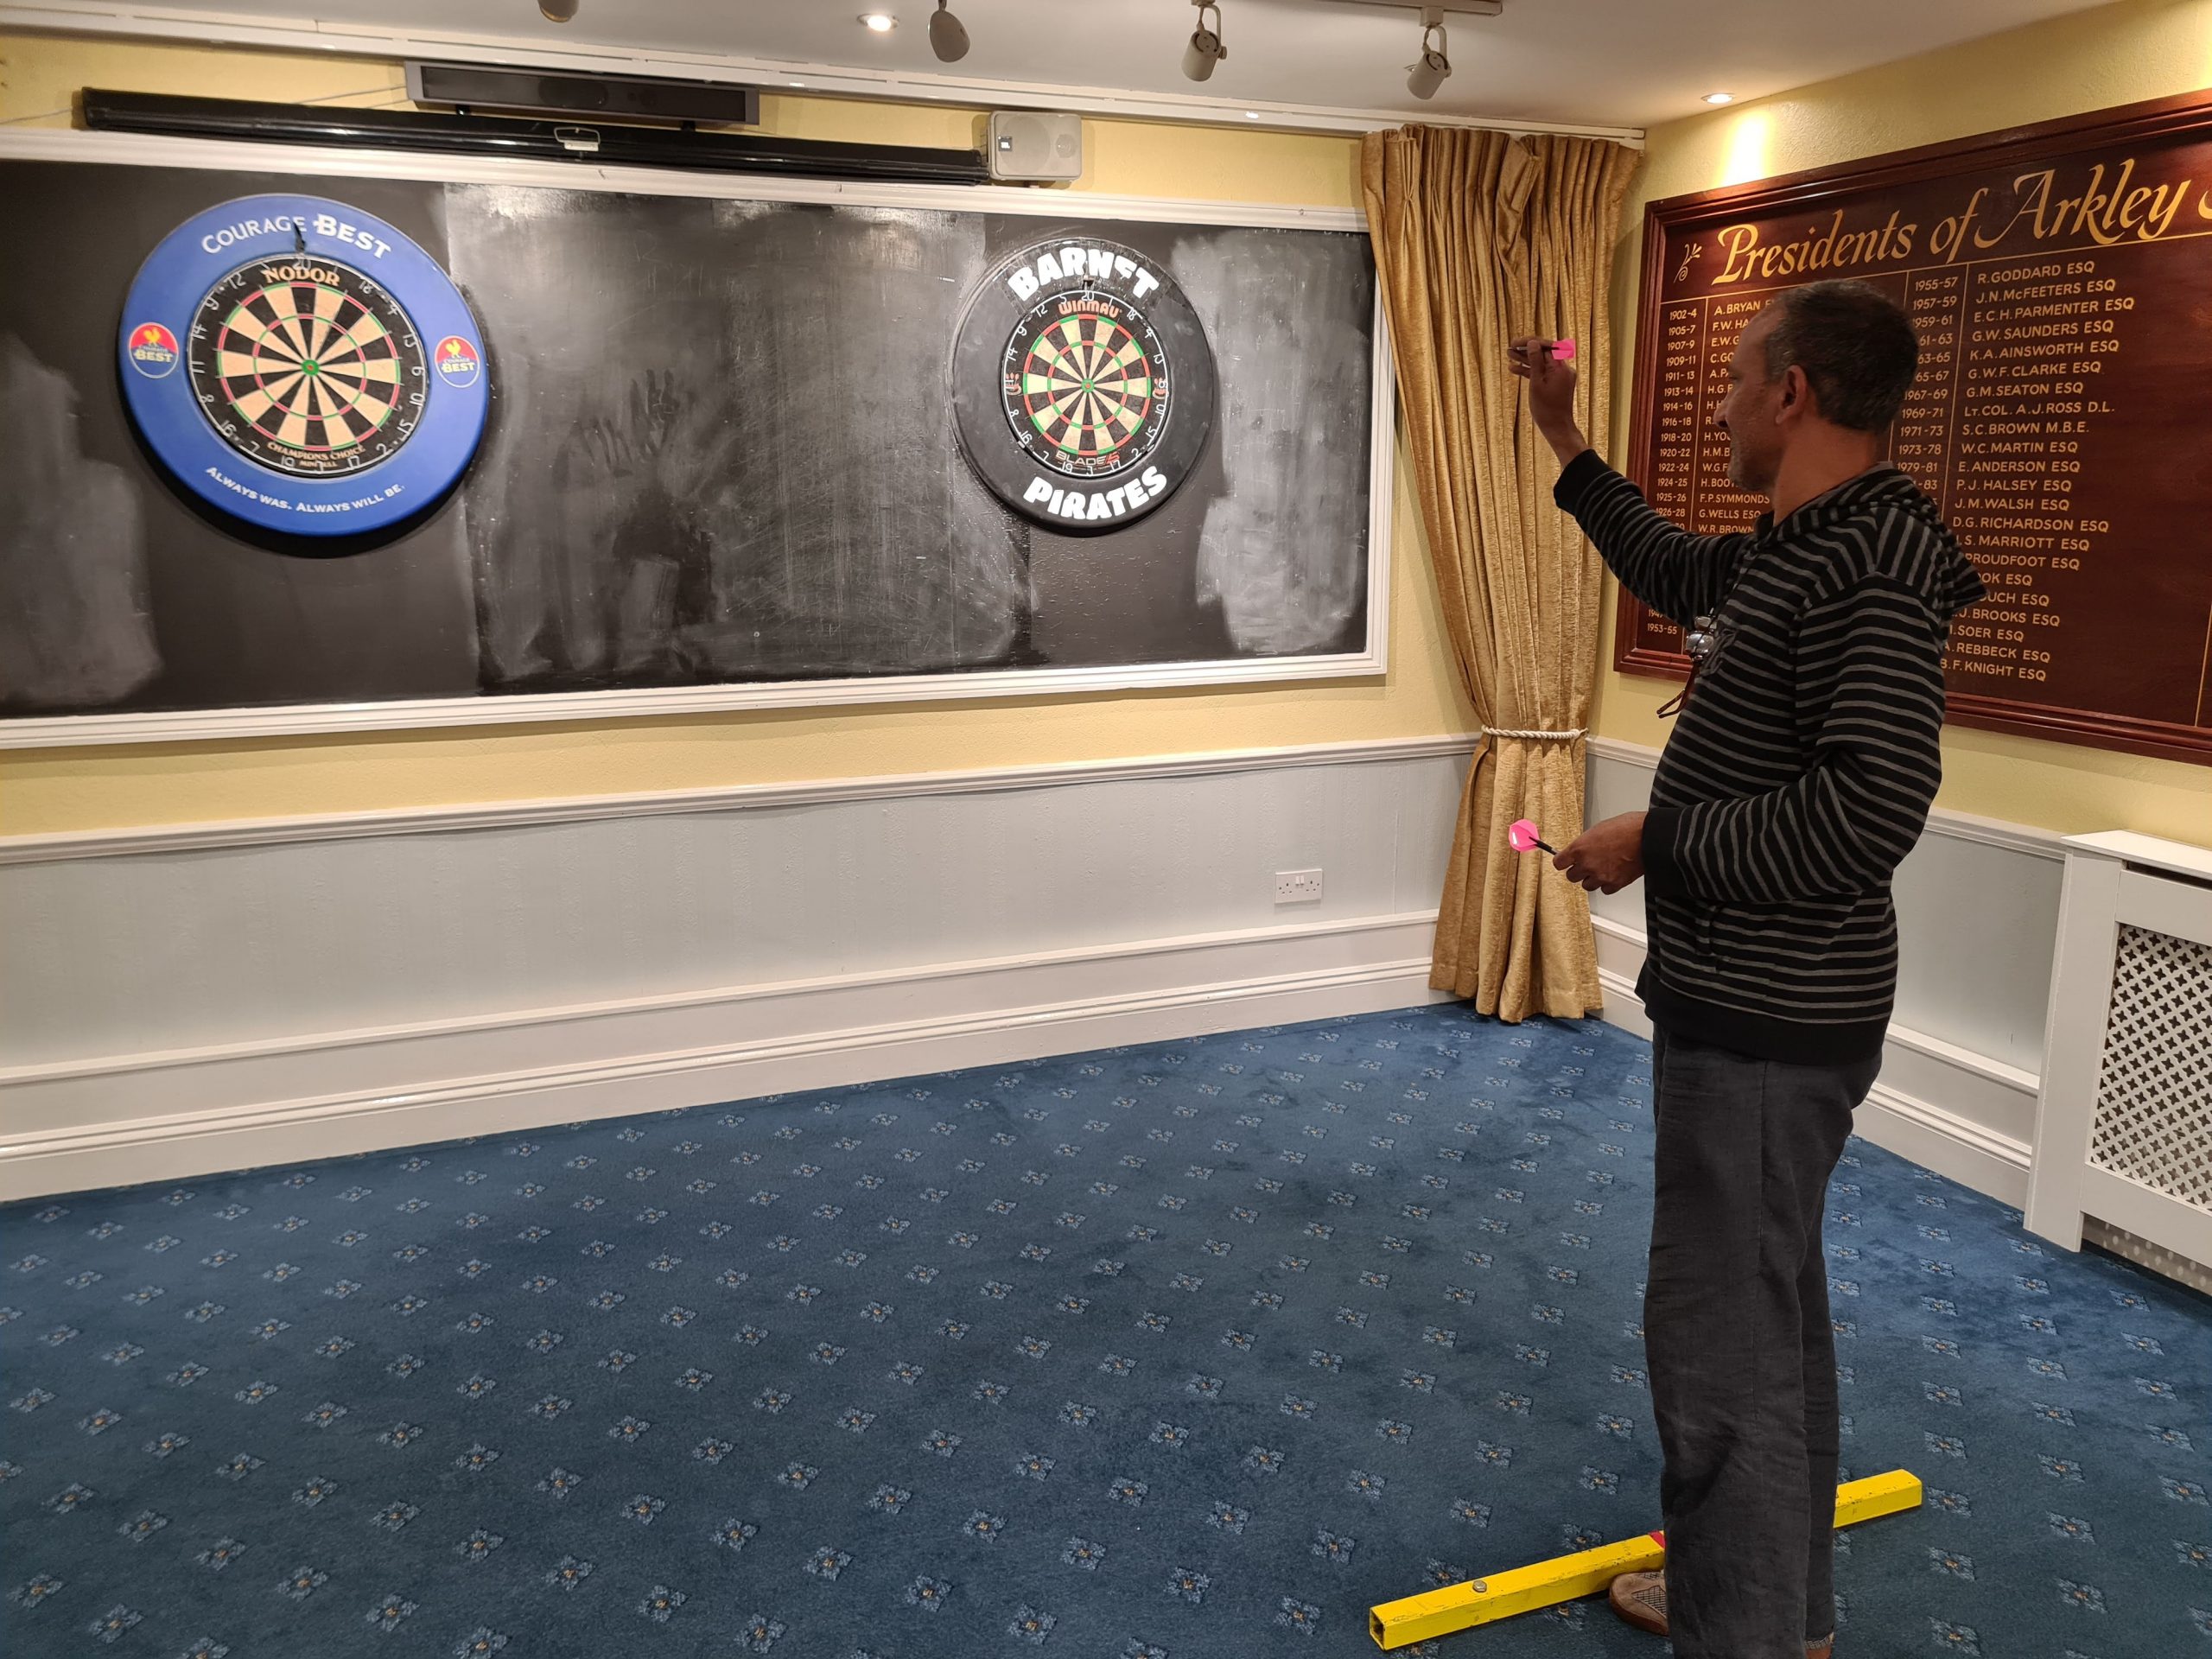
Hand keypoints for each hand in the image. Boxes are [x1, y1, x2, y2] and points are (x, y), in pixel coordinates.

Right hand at [1507, 337, 1584, 459]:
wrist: (1556, 428)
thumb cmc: (1546, 409)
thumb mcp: (1536, 383)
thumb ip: (1535, 362)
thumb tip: (1533, 343)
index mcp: (1561, 367)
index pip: (1546, 346)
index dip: (1530, 342)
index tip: (1515, 342)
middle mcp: (1564, 369)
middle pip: (1544, 353)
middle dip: (1527, 350)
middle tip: (1510, 348)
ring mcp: (1560, 376)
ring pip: (1542, 363)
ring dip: (1526, 360)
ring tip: (1509, 356)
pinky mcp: (1556, 383)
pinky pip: (1543, 373)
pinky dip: (1531, 371)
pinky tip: (1514, 369)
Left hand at [1554, 811, 1645, 894]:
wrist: (1650, 837)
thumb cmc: (1628, 828)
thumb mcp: (1599, 828)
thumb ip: (1586, 842)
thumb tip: (1582, 848)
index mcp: (1579, 848)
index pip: (1559, 863)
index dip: (1563, 861)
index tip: (1565, 861)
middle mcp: (1587, 864)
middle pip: (1571, 876)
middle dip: (1578, 870)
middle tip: (1587, 864)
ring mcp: (1601, 876)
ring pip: (1587, 885)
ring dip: (1592, 878)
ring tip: (1602, 868)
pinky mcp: (1615, 884)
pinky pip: (1604, 890)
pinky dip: (1607, 884)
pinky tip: (1613, 874)